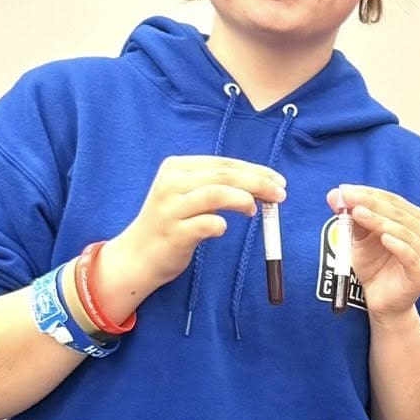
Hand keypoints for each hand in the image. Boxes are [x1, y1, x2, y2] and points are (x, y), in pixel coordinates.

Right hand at [95, 156, 286, 306]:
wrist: (139, 255)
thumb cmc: (173, 224)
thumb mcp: (191, 197)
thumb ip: (220, 188)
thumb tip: (264, 188)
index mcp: (177, 168)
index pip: (223, 164)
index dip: (255, 171)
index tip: (278, 181)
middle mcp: (172, 183)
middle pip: (223, 176)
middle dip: (257, 183)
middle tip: (280, 195)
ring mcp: (171, 208)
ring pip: (215, 194)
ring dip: (243, 199)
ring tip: (256, 210)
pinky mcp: (174, 233)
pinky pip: (206, 225)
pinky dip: (220, 225)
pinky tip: (223, 229)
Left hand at [329, 185, 419, 320]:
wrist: (380, 301)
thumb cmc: (374, 266)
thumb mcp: (359, 238)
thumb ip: (351, 217)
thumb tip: (335, 194)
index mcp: (413, 221)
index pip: (393, 201)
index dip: (370, 193)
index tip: (346, 190)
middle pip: (400, 214)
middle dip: (373, 204)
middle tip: (349, 199)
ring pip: (406, 233)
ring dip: (381, 221)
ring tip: (359, 214)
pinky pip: (411, 257)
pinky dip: (399, 246)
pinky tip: (383, 238)